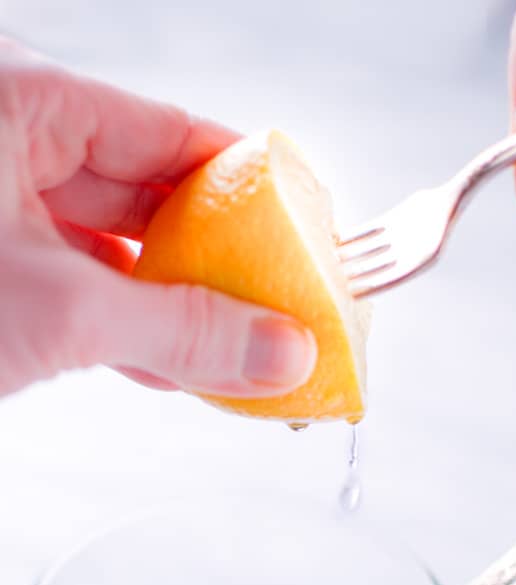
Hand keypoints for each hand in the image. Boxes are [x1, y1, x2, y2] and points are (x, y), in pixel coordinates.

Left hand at [0, 38, 315, 397]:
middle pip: (148, 197)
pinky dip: (122, 331)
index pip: (169, 132)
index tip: (299, 226)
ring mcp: (1, 209)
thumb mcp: (60, 307)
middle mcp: (12, 146)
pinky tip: (170, 365)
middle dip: (213, 262)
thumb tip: (282, 350)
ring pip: (115, 252)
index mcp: (22, 103)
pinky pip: (79, 289)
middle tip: (275, 300)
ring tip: (234, 346)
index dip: (244, 184)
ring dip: (171, 310)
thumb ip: (179, 330)